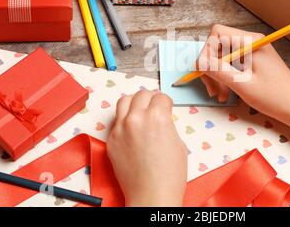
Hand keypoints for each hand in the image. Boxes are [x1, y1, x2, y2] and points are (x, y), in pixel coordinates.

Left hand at [107, 90, 187, 206]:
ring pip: (124, 101)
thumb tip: (161, 117)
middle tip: (155, 104)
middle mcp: (136, 118)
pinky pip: (117, 120)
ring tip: (140, 108)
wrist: (151, 195)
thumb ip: (167, 124)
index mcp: (157, 117)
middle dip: (151, 98)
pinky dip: (125, 119)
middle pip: (142, 94)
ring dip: (134, 102)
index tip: (166, 106)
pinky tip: (132, 127)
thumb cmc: (169, 175)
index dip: (167, 102)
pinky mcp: (111, 139)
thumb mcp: (178, 142)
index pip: (161, 97)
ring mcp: (121, 128)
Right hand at [197, 25, 289, 126]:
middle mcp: (250, 42)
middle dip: (211, 67)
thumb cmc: (274, 97)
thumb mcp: (242, 85)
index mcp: (250, 42)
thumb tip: (198, 62)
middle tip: (212, 90)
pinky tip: (227, 94)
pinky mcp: (253, 62)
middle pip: (218, 46)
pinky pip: (231, 65)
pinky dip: (225, 78)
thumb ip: (219, 71)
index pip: (216, 34)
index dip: (206, 51)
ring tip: (220, 95)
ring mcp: (252, 52)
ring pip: (222, 57)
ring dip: (217, 76)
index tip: (205, 73)